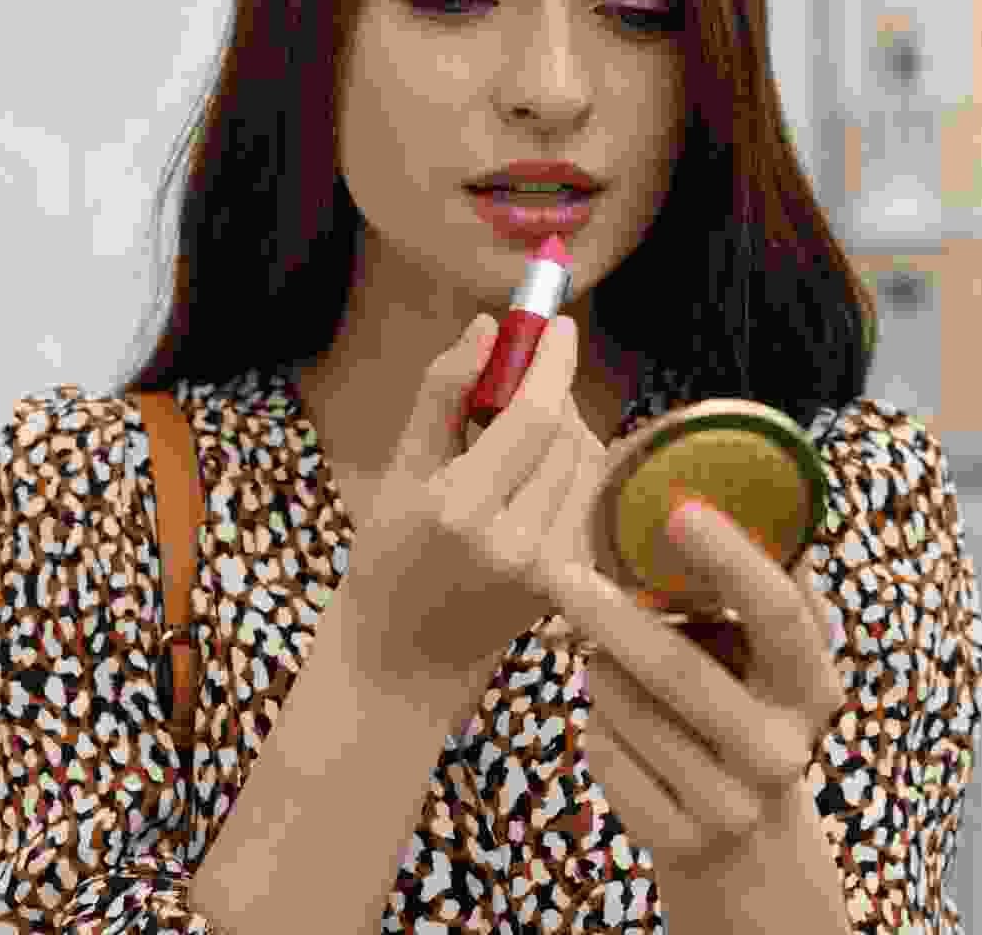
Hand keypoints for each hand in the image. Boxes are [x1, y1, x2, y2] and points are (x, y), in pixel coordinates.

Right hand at [342, 313, 586, 693]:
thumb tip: (486, 327)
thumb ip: (442, 394)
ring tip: (523, 433)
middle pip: (571, 437)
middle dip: (556, 394)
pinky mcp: (572, 586)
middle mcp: (515, 543)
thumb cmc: (389, 556)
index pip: (535, 417)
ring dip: (569, 430)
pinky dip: (574, 470)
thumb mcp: (400, 470)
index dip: (552, 362)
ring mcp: (551, 572)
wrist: (407, 659)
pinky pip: (592, 501)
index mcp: (461, 509)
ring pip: (590, 466)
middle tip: (526, 379)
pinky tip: (537, 475)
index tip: (556, 322)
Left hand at [533, 409, 847, 877]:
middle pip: (678, 670)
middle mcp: (781, 749)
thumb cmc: (742, 716)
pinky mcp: (679, 841)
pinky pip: (604, 752)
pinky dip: (595, 723)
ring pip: (624, 709)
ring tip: (603, 654)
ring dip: (598, 667)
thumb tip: (697, 488)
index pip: (779, 611)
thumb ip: (742, 596)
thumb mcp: (764, 663)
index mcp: (812, 685)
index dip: (730, 557)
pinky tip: (617, 722)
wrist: (749, 850)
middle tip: (559, 571)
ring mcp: (732, 804)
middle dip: (610, 617)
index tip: (677, 509)